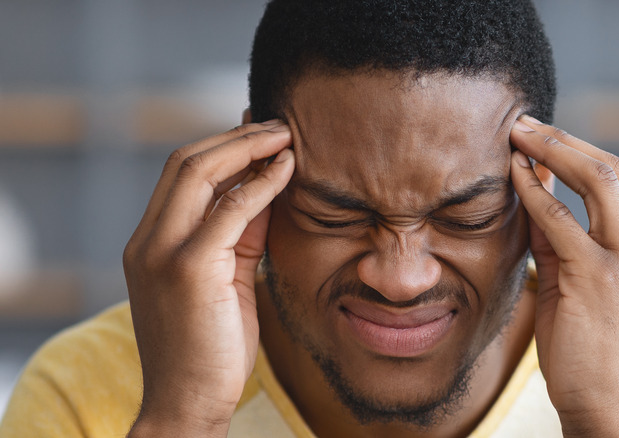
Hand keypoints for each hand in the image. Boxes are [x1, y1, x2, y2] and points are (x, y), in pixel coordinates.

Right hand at [123, 120, 293, 435]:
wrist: (188, 404)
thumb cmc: (211, 347)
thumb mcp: (228, 279)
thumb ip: (242, 234)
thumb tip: (267, 188)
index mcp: (150, 242)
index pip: (180, 173)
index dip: (222, 146)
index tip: (260, 132)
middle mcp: (148, 241)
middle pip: (186, 161)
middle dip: (235, 137)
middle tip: (279, 125)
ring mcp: (162, 253)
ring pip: (200, 173)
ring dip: (248, 148)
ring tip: (287, 137)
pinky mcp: (189, 268)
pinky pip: (230, 210)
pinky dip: (260, 183)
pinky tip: (287, 169)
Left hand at [510, 116, 618, 436]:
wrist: (603, 402)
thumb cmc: (587, 347)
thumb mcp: (576, 283)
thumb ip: (559, 239)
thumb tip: (531, 192)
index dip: (578, 151)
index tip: (543, 137)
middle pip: (613, 170)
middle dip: (564, 140)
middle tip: (524, 123)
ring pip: (598, 182)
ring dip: (551, 152)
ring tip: (516, 135)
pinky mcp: (599, 277)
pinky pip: (563, 221)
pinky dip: (536, 192)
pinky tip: (513, 174)